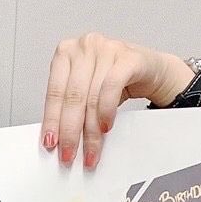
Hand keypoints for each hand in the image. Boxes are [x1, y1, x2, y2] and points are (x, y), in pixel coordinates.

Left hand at [40, 34, 192, 168]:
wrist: (150, 70)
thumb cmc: (115, 81)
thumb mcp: (86, 91)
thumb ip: (70, 108)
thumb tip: (57, 140)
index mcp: (66, 53)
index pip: (54, 93)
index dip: (52, 121)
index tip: (50, 144)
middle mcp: (85, 47)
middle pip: (72, 97)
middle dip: (70, 132)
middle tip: (69, 154)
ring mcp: (107, 49)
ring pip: (92, 97)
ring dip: (91, 131)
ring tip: (91, 151)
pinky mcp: (129, 58)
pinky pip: (112, 88)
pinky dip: (107, 111)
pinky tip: (106, 128)